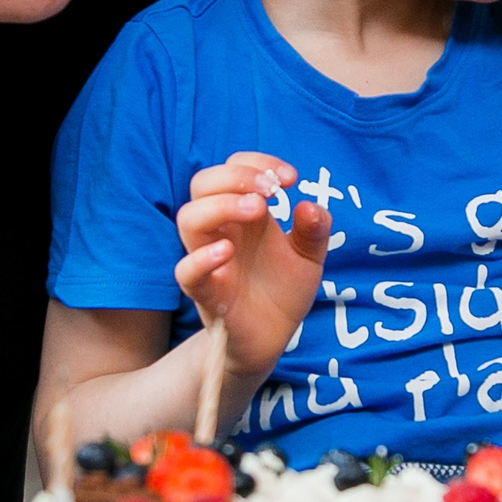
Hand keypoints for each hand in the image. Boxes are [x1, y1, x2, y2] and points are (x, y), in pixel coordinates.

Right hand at [175, 153, 330, 377]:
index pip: (233, 167)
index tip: (290, 178)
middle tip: (271, 191)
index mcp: (243, 213)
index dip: (257, 164)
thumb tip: (309, 205)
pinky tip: (228, 251)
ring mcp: (210, 260)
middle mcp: (221, 230)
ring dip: (221, 205)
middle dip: (235, 176)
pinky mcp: (206, 294)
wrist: (274, 338)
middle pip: (202, 183)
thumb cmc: (283, 290)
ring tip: (257, 211)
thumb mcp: (310, 257)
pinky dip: (201, 259)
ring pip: (188, 218)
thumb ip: (315, 231)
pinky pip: (186, 272)